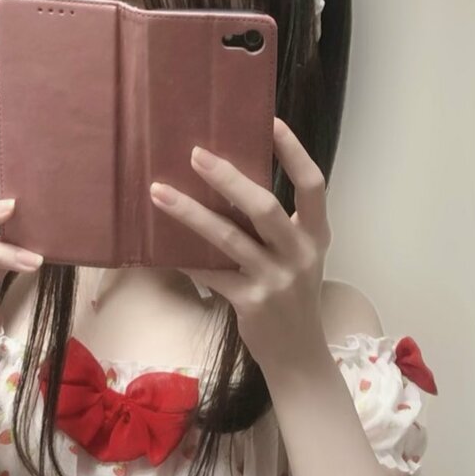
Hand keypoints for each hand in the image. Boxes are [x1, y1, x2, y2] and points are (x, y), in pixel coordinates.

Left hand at [148, 117, 331, 369]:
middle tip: (194, 154)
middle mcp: (300, 254)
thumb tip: (231, 183)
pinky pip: (211, 273)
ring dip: (191, 213)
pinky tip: (160, 247)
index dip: (294, 152)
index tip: (271, 121)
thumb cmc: (291, 296)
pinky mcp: (252, 303)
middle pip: (264, 207)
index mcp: (315, 235)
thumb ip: (275, 227)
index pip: (313, 185)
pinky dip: (185, 258)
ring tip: (158, 192)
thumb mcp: (297, 257)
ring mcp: (276, 280)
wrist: (298, 354)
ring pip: (229, 238)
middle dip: (227, 179)